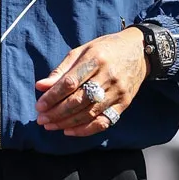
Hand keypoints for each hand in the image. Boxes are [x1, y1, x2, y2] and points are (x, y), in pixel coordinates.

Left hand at [34, 26, 148, 136]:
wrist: (138, 51)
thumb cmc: (105, 48)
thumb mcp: (82, 51)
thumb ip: (62, 70)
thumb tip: (41, 86)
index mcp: (95, 59)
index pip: (70, 82)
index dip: (53, 96)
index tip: (39, 106)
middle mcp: (107, 76)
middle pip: (78, 100)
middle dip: (57, 112)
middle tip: (41, 120)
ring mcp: (118, 91)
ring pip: (89, 113)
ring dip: (67, 122)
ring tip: (51, 126)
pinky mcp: (124, 103)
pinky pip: (104, 121)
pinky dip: (86, 129)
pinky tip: (70, 131)